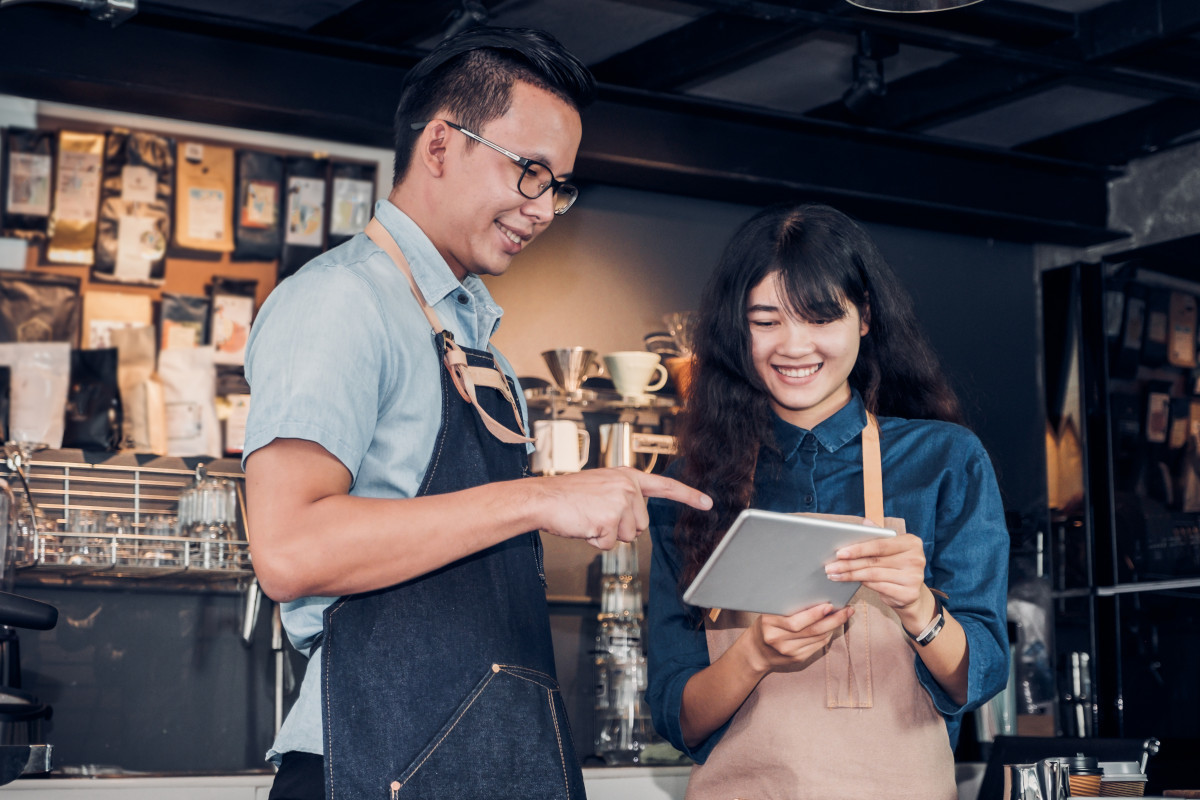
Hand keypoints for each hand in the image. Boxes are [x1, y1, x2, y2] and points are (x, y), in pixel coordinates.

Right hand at [533, 467, 711, 549]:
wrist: (543, 498)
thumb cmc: (568, 496)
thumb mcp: (602, 486)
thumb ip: (623, 497)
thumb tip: (636, 522)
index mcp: (628, 477)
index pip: (664, 486)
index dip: (688, 496)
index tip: (708, 503)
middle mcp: (628, 487)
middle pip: (641, 525)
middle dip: (619, 527)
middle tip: (596, 514)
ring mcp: (620, 503)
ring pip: (627, 537)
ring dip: (607, 534)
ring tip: (588, 518)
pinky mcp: (609, 520)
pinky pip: (609, 545)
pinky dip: (594, 542)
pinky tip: (583, 525)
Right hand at [743, 603, 853, 674]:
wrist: (756, 652)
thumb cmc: (766, 625)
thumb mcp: (770, 613)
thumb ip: (788, 606)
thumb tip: (817, 596)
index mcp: (769, 623)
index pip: (796, 621)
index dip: (815, 614)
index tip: (829, 605)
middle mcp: (778, 639)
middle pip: (811, 630)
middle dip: (832, 620)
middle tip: (846, 610)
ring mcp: (788, 652)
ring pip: (818, 638)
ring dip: (833, 627)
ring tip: (843, 615)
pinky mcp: (797, 659)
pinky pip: (818, 646)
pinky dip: (827, 635)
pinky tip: (832, 627)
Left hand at [824, 529, 929, 623]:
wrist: (910, 593)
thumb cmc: (896, 566)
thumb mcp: (890, 548)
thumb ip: (879, 535)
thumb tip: (865, 523)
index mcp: (911, 542)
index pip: (880, 545)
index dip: (858, 548)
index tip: (839, 552)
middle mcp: (916, 559)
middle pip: (874, 561)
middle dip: (848, 564)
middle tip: (830, 566)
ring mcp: (914, 577)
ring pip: (873, 574)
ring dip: (850, 575)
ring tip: (834, 575)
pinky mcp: (909, 593)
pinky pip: (878, 587)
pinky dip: (862, 584)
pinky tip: (849, 582)